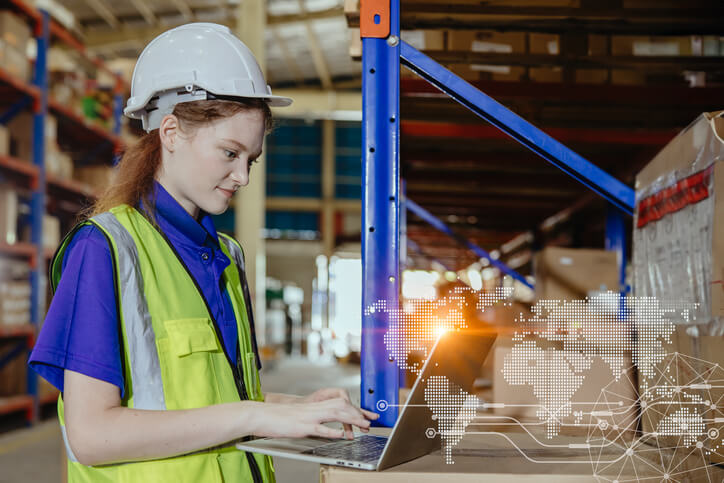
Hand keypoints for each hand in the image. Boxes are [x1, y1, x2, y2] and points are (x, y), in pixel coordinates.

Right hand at [250, 397, 379, 439]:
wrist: (261, 415)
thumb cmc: (279, 419)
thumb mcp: (301, 417)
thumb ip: (316, 420)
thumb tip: (330, 428)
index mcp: (315, 406)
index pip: (339, 403)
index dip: (355, 409)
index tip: (366, 415)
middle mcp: (314, 409)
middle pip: (341, 406)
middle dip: (358, 413)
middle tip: (370, 421)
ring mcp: (308, 417)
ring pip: (334, 414)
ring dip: (351, 420)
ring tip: (363, 426)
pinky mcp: (301, 426)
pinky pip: (319, 427)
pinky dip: (331, 431)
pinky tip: (341, 435)